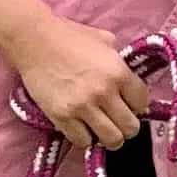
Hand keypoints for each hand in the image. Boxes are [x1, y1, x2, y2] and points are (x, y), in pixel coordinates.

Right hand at [13, 11, 153, 152]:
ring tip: (102, 129)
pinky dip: (85, 137)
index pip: (142, 103)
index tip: (127, 104)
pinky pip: (83, 141)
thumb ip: (119, 60)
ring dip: (109, 137)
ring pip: (111, 140)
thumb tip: (127, 76)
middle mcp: (104, 92)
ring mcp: (83, 107)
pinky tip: (82, 127)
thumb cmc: (69, 35)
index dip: (136, 105)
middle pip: (130, 127)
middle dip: (126, 126)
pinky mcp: (62, 117)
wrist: (34, 39)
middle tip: (117, 121)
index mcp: (119, 72)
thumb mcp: (104, 40)